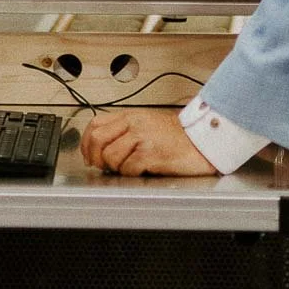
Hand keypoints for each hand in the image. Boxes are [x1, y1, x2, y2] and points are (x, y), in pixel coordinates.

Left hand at [80, 107, 220, 175]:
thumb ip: (125, 131)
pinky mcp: (151, 153)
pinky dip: (131, 173)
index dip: (86, 143)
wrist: (202, 140)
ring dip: (116, 168)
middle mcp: (134, 123)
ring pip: (110, 156)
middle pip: (97, 139)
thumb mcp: (147, 125)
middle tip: (105, 167)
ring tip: (130, 168)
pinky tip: (142, 170)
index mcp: (131, 115)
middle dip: (96, 158)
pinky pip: (128, 167)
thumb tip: (101, 149)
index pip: (95, 124)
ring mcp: (142, 137)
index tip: (89, 156)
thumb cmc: (178, 137)